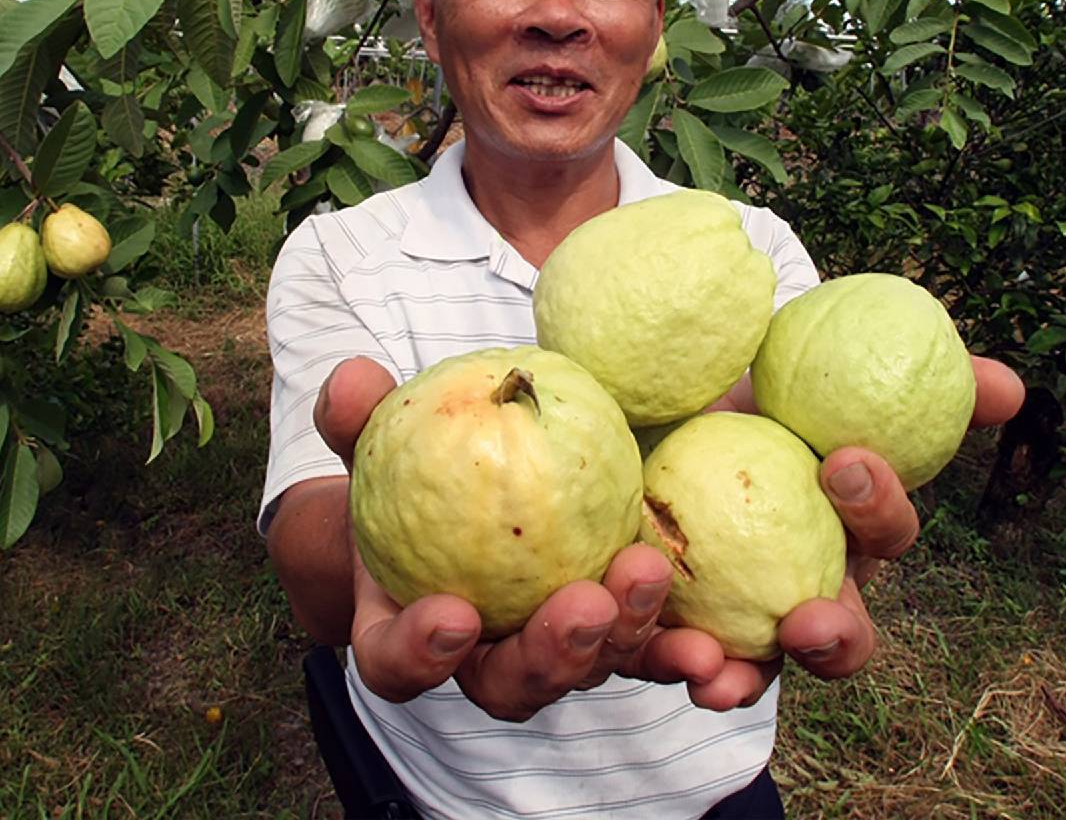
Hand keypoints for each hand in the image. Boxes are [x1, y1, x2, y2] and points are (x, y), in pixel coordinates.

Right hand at [314, 357, 678, 721]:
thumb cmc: (412, 464)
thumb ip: (359, 415)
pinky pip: (648, 644)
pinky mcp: (614, 629)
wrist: (476, 477)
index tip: (453, 615)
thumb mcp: (380, 434)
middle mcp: (481, 659)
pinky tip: (713, 628)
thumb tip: (351, 381)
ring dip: (627, 640)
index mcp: (405, 629)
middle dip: (551, 656)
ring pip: (589, 668)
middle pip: (509, 684)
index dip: (418, 653)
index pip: (396, 661)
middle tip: (584, 607)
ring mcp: (553, 651)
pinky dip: (679, 644)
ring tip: (649, 577)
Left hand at [629, 354, 1028, 709]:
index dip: (877, 506)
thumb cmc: (761, 406)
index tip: (843, 460)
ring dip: (740, 678)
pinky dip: (662, 662)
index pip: (884, 536)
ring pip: (754, 673)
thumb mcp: (821, 379)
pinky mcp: (666, 628)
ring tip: (711, 667)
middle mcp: (803, 595)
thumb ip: (913, 380)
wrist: (659, 414)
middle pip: (837, 641)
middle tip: (807, 620)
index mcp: (850, 538)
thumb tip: (1010, 385)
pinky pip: (666, 660)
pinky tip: (652, 650)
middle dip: (831, 641)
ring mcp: (738, 625)